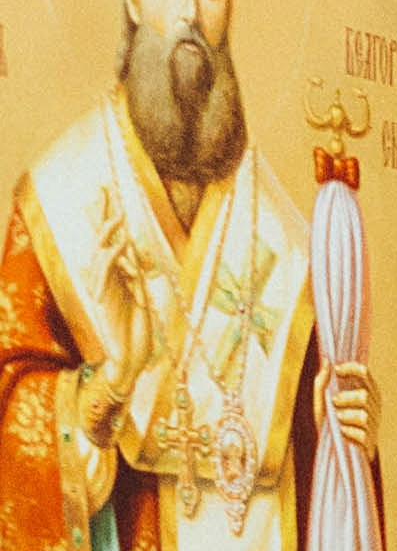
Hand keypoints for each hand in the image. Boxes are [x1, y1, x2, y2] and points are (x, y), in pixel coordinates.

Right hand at [89, 189, 152, 399]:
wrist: (131, 360)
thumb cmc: (137, 333)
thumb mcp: (142, 296)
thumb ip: (137, 275)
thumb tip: (134, 251)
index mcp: (115, 277)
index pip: (110, 240)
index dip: (106, 217)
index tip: (109, 193)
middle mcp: (106, 279)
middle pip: (100, 240)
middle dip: (101, 215)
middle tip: (104, 190)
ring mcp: (102, 289)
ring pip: (100, 254)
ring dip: (108, 234)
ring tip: (119, 216)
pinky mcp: (103, 301)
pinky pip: (105, 274)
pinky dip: (112, 259)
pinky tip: (120, 246)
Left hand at [324, 361, 374, 459]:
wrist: (331, 450)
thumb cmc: (328, 422)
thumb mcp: (321, 401)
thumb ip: (322, 381)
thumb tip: (326, 360)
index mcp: (365, 391)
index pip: (365, 373)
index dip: (351, 369)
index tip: (337, 371)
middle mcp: (374, 406)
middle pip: (365, 395)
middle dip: (346, 398)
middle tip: (334, 402)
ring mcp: (374, 425)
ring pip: (363, 415)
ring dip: (345, 416)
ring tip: (338, 420)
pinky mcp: (371, 442)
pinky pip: (361, 434)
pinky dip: (348, 432)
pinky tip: (343, 433)